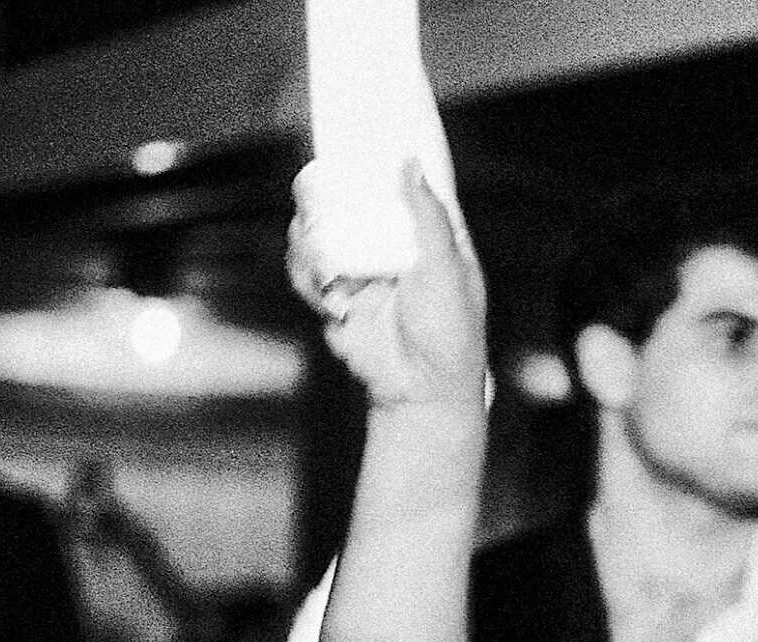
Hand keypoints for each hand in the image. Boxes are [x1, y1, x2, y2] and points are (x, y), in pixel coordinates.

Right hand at [286, 162, 487, 412]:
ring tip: (317, 245)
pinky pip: (308, 273)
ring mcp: (363, 271)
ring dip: (311, 236)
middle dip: (329, 194)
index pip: (401, 188)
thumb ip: (428, 217)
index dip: (379, 162)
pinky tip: (325, 289)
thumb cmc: (450, 334)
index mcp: (429, 237)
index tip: (358, 134)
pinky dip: (306, 275)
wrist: (422, 391)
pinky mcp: (338, 297)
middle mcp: (393, 249)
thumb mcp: (447, 269)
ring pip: (322, 234)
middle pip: (351, 204)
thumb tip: (410, 163)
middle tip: (316, 185)